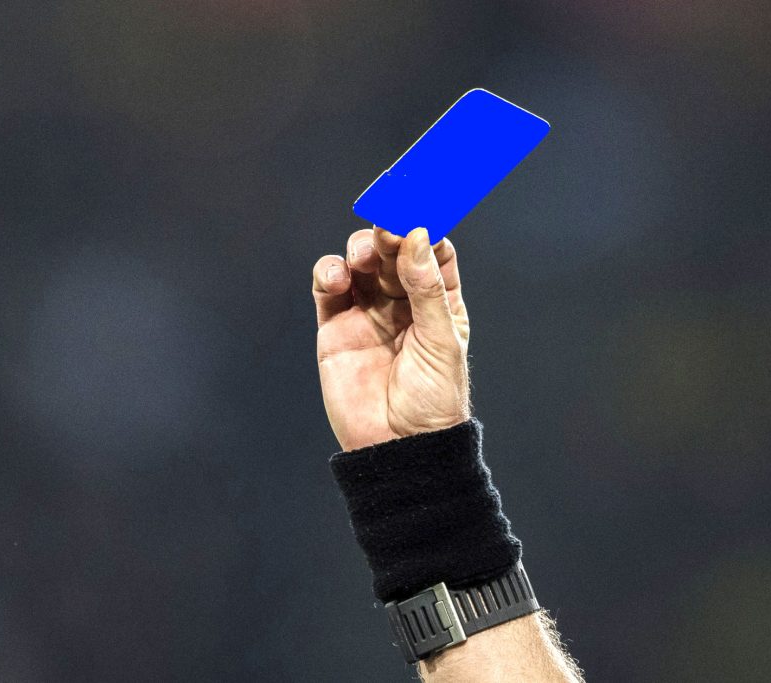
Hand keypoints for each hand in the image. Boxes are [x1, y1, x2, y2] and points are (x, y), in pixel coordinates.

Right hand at [312, 226, 470, 451]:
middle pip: (392, 251)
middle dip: (388, 234)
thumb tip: (416, 235)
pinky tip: (337, 277)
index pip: (431, 252)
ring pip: (359, 263)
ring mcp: (366, 312)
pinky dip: (329, 273)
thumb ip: (427, 289)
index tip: (416, 212)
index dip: (423, 228)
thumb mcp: (441, 341)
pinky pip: (329, 288)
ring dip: (360, 249)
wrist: (398, 447)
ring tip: (364, 257)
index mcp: (437, 301)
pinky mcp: (335, 327)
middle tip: (386, 227)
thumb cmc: (433, 400)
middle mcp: (402, 301)